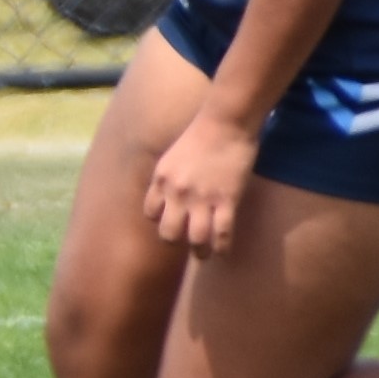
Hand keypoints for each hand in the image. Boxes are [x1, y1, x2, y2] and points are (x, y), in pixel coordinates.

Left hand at [144, 106, 261, 254]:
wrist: (226, 122)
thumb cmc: (201, 135)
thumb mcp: (172, 156)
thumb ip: (168, 178)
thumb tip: (169, 196)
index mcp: (161, 180)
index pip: (151, 213)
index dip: (160, 221)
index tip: (172, 222)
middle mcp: (177, 193)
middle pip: (168, 233)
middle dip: (176, 241)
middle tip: (186, 243)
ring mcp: (202, 198)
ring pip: (196, 239)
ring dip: (200, 251)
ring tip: (204, 254)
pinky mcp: (227, 200)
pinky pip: (222, 233)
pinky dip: (222, 247)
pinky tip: (223, 251)